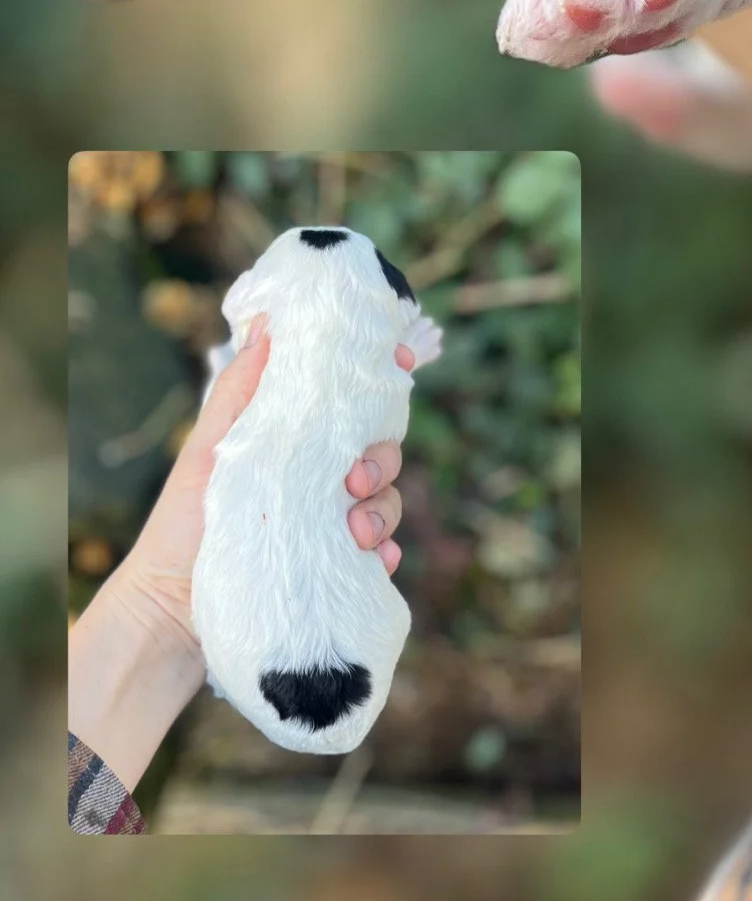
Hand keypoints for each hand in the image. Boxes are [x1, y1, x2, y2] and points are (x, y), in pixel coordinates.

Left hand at [69, 321, 415, 790]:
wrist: (170, 610)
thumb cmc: (182, 524)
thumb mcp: (207, 452)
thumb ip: (237, 393)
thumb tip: (264, 324)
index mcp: (294, 443)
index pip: (348, 406)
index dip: (379, 382)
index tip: (397, 362)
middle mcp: (320, 480)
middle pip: (379, 452)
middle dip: (381, 459)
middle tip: (355, 479)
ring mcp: (331, 525)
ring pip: (385, 502)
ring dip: (383, 510)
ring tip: (358, 533)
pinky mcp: (335, 569)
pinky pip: (381, 555)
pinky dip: (386, 554)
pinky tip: (378, 560)